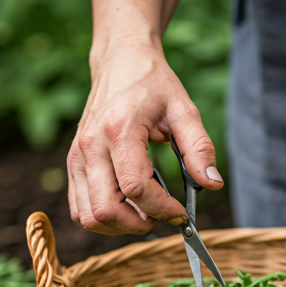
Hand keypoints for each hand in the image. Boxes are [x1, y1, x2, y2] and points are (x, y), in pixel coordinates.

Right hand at [67, 40, 223, 235]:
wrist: (119, 61)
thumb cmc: (153, 84)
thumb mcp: (183, 109)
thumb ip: (200, 147)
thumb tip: (213, 184)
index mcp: (119, 131)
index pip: (136, 188)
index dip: (163, 209)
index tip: (182, 213)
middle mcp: (90, 147)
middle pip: (106, 210)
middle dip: (139, 224)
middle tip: (162, 214)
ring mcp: (76, 157)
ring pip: (88, 216)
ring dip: (119, 225)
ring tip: (144, 210)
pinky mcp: (73, 164)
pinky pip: (79, 208)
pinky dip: (104, 217)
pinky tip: (127, 204)